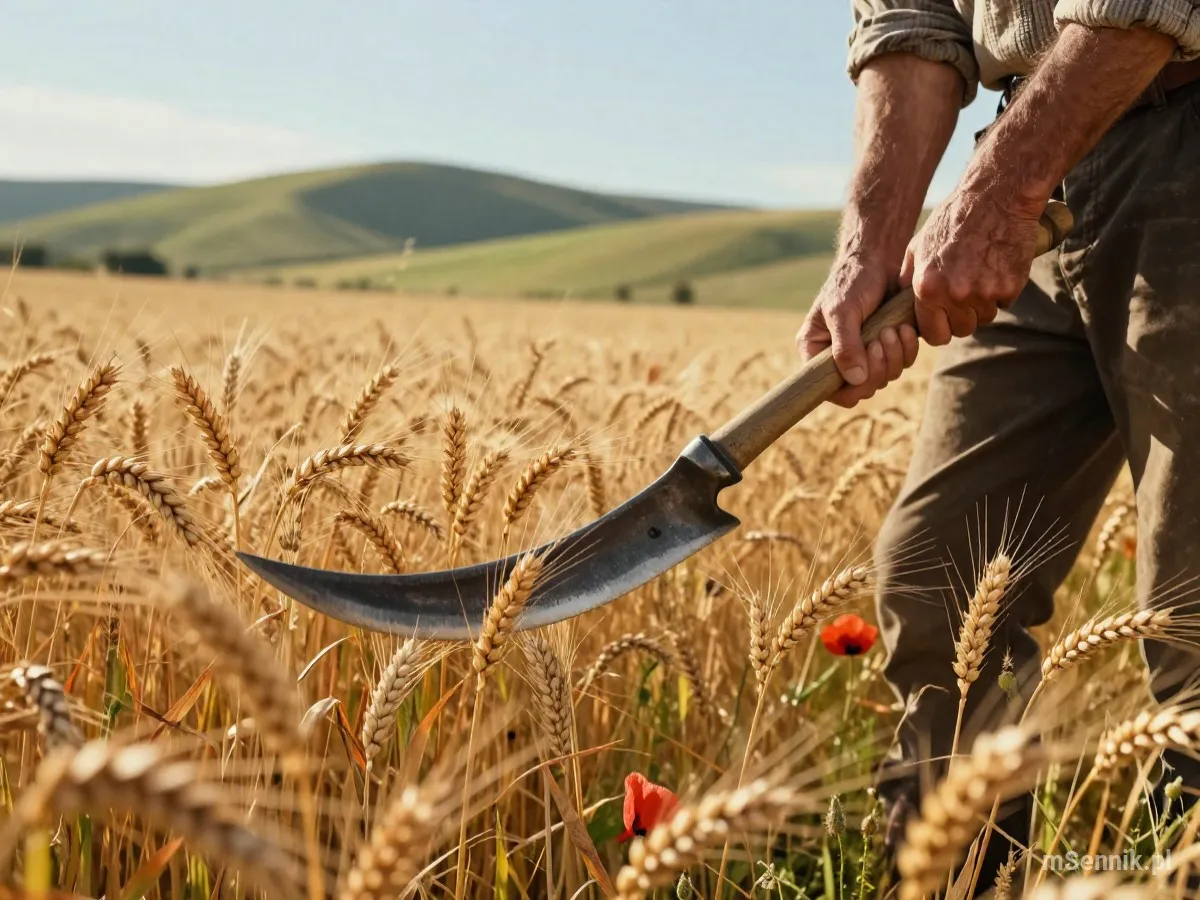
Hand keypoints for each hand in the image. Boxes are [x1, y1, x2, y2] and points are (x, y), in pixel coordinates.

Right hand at [797, 255, 918, 407]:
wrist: (879, 258)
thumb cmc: (853, 280)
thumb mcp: (842, 311)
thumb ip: (845, 346)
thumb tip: (855, 379)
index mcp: (816, 350)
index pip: (827, 389)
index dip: (848, 388)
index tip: (863, 368)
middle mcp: (838, 357)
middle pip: (860, 388)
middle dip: (877, 368)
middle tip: (882, 339)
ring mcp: (864, 353)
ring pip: (883, 378)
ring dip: (894, 357)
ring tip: (893, 329)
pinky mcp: (887, 347)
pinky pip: (900, 364)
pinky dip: (906, 350)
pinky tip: (904, 328)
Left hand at [902, 185, 1043, 345]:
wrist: (996, 196)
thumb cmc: (953, 219)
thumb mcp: (918, 246)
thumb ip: (910, 278)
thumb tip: (901, 301)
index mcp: (928, 288)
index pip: (933, 334)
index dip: (939, 329)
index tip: (944, 320)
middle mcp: (955, 295)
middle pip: (961, 329)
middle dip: (963, 317)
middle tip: (965, 296)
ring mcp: (984, 293)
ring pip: (985, 318)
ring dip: (983, 304)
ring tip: (981, 274)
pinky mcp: (1010, 287)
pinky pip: (1005, 303)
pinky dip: (1002, 291)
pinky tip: (997, 266)